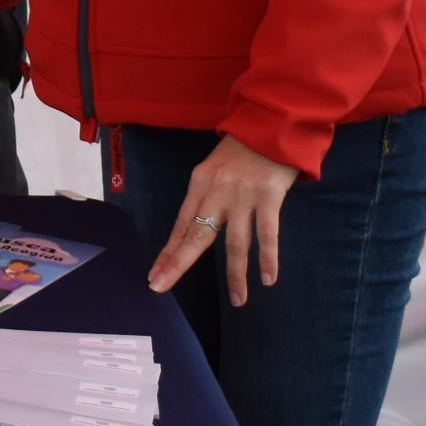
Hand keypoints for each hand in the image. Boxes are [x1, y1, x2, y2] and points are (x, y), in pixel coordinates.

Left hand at [149, 135, 299, 306]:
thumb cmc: (241, 152)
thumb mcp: (214, 170)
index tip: (156, 276)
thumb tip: (196, 230)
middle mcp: (217, 191)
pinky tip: (268, 278)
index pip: (180, 226)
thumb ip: (206, 198)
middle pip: (196, 235)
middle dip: (178, 264)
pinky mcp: (269, 196)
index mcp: (199, 184)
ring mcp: (243, 194)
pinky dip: (268, 258)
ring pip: (235, 242)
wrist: (270, 125)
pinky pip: (267, 233)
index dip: (168, 253)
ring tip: (238, 300)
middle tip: (164, 287)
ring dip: (236, 274)